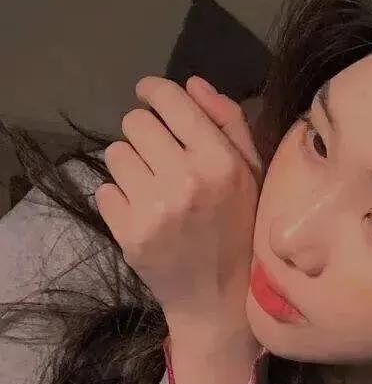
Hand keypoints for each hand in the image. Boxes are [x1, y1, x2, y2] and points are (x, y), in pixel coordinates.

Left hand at [95, 75, 263, 336]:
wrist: (222, 298)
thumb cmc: (242, 228)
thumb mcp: (252, 174)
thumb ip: (229, 124)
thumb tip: (192, 85)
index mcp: (222, 162)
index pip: (171, 101)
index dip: (154, 91)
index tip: (149, 94)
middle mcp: (187, 180)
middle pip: (135, 122)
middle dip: (146, 134)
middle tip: (161, 157)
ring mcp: (154, 208)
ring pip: (116, 153)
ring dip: (132, 166)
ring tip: (154, 188)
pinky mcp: (129, 232)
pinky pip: (105, 190)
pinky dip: (120, 199)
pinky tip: (145, 214)